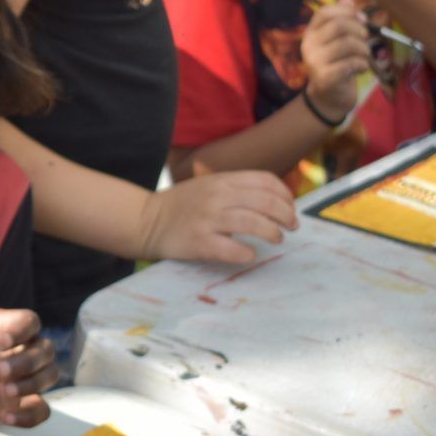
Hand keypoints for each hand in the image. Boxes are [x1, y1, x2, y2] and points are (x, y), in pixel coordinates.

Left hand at [0, 310, 54, 427]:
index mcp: (6, 326)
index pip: (29, 321)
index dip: (20, 331)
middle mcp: (25, 348)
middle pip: (45, 349)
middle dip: (25, 362)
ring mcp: (29, 375)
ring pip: (49, 375)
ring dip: (30, 385)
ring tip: (3, 391)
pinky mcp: (27, 400)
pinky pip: (42, 409)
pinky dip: (28, 416)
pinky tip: (5, 417)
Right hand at [138, 170, 298, 262]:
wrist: (144, 221)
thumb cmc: (180, 206)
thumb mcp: (206, 185)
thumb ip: (234, 187)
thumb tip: (273, 198)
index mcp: (220, 180)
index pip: (265, 181)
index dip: (285, 194)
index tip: (290, 207)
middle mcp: (216, 196)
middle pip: (265, 202)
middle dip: (286, 215)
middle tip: (291, 226)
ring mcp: (207, 219)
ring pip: (254, 224)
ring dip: (273, 233)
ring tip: (276, 239)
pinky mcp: (199, 242)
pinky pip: (232, 249)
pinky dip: (247, 254)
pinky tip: (250, 255)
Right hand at [300, 0, 372, 122]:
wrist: (328, 97)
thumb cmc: (337, 64)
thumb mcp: (339, 41)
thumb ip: (343, 20)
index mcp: (310, 34)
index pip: (325, 12)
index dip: (347, 12)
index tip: (361, 19)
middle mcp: (308, 45)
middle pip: (340, 26)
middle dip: (360, 31)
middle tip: (365, 41)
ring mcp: (314, 62)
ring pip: (349, 44)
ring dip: (364, 50)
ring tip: (363, 57)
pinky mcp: (325, 77)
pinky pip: (353, 63)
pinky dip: (363, 65)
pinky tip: (360, 69)